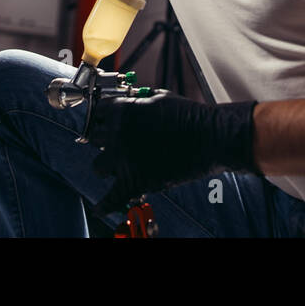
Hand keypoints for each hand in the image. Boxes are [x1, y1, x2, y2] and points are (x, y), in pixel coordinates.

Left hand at [89, 89, 257, 214]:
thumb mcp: (159, 97)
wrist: (211, 138)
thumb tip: (126, 102)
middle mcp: (117, 134)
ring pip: (98, 167)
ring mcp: (124, 159)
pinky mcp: (134, 182)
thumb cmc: (190, 116)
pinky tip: (100, 208)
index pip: (97, 114)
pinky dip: (104, 205)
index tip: (106, 124)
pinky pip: (111, 198)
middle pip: (93, 139)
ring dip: (107, 166)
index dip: (103, 119)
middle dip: (104, 141)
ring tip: (119, 166)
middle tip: (116, 143)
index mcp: (122, 110)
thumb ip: (136, 100)